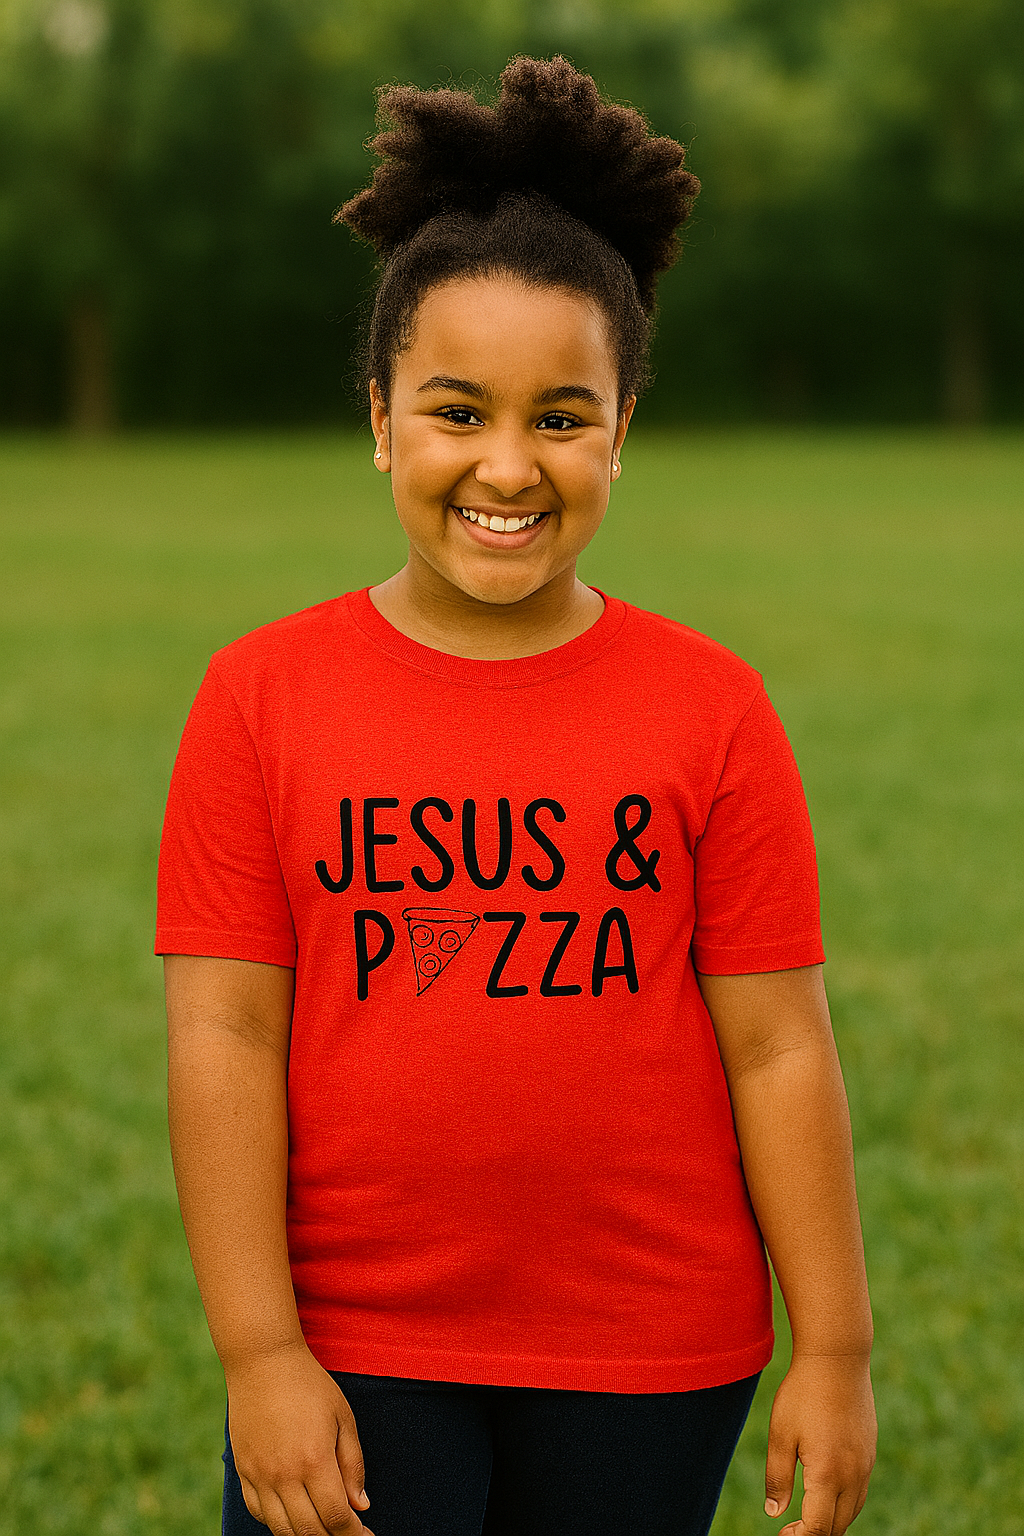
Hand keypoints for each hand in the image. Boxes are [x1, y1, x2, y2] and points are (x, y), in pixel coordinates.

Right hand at [225, 1343, 374, 1535]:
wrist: (263, 1361)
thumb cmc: (309, 1384)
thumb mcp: (342, 1417)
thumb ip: (352, 1464)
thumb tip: (360, 1506)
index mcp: (314, 1461)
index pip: (336, 1517)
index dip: (353, 1534)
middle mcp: (284, 1475)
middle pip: (310, 1531)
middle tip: (347, 1533)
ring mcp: (259, 1475)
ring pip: (281, 1529)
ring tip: (323, 1529)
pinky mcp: (242, 1471)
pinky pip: (258, 1512)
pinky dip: (277, 1523)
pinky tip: (293, 1516)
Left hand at [764, 1353, 875, 1535]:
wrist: (837, 1358)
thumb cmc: (803, 1393)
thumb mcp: (781, 1434)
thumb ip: (777, 1478)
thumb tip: (775, 1513)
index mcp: (828, 1475)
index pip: (818, 1528)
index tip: (782, 1534)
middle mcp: (853, 1475)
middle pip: (838, 1525)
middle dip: (816, 1533)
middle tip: (791, 1529)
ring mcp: (865, 1464)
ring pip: (853, 1510)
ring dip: (832, 1520)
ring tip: (807, 1516)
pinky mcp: (870, 1451)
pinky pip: (860, 1490)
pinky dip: (844, 1502)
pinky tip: (827, 1492)